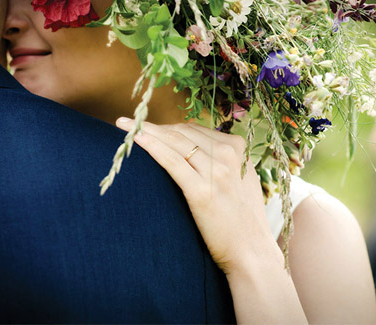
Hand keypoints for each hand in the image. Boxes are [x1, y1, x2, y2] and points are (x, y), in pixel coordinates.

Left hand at [116, 120, 276, 272]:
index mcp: (237, 147)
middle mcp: (227, 154)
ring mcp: (215, 171)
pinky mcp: (201, 191)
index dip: (167, 127)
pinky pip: (171, 161)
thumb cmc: (242, 219)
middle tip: (130, 123)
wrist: (251, 253)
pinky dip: (151, 146)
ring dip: (146, 130)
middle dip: (153, 125)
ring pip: (173, 141)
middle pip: (182, 131)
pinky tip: (136, 140)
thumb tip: (198, 148)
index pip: (194, 128)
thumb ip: (224, 160)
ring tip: (124, 125)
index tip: (148, 126)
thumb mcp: (241, 178)